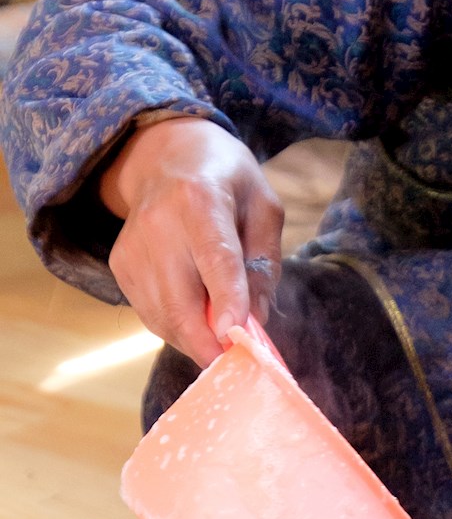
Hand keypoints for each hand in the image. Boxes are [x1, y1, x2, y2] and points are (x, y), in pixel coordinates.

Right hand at [98, 116, 283, 366]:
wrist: (167, 155)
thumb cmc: (228, 182)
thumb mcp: (264, 207)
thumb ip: (264, 263)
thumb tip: (255, 320)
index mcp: (201, 200)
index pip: (215, 259)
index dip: (226, 301)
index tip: (235, 337)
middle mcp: (157, 224)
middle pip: (180, 300)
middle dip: (209, 342)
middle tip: (239, 363)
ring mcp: (132, 247)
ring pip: (162, 317)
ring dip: (196, 341)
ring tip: (224, 342)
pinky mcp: (119, 266)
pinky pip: (150, 313)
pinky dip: (178, 329)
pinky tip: (200, 321)